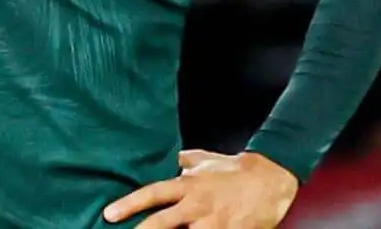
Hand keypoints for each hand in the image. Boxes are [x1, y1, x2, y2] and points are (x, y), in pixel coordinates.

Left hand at [105, 150, 298, 227]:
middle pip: (162, 223)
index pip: (153, 193)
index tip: (109, 214)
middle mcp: (198, 206)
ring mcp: (214, 223)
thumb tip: (161, 157)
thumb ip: (181, 163)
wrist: (271, 179)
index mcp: (188, 186)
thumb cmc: (235, 169)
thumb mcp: (203, 161)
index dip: (130, 204)